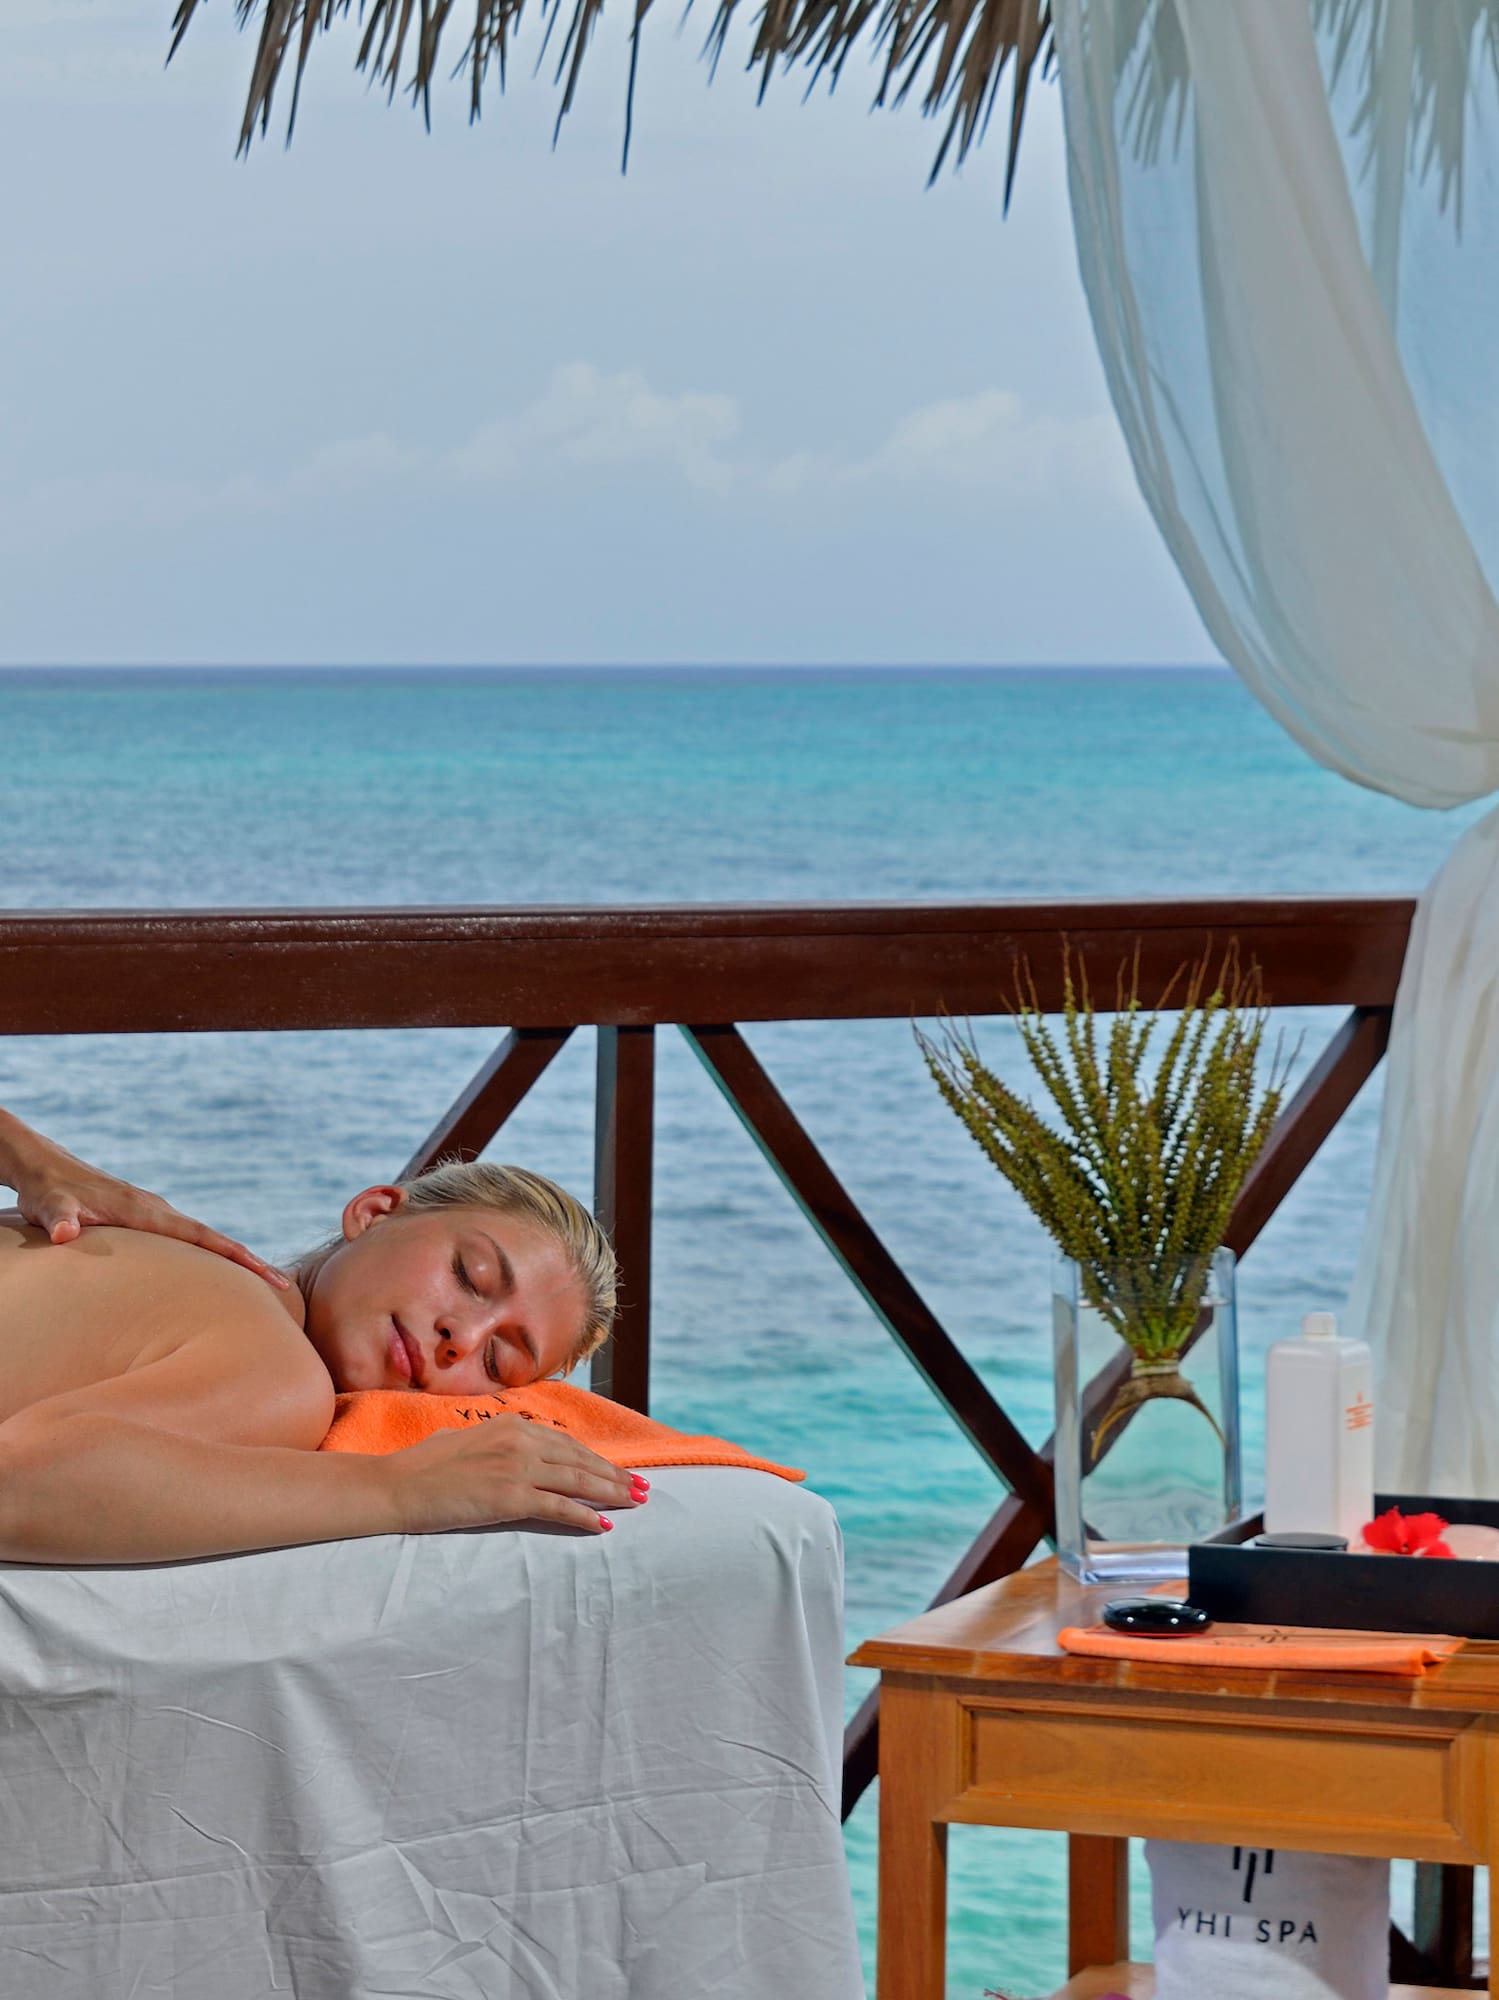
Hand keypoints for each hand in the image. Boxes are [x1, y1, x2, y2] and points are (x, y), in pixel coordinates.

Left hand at [10, 1131, 288, 1287]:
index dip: (236, 1257)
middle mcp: (157, 1210)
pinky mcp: (144, 1218)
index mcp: (145, 1211)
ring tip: (260, 1283)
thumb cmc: (45, 1191)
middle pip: (214, 1239)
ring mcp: (153, 1213)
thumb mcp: (49, 1206)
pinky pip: (186, 1239)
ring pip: (202, 1238)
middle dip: (249, 1262)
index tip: (269, 1275)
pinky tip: (212, 1270)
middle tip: (284, 1285)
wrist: (41, 1166)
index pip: (202, 1237)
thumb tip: (63, 1234)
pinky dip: (207, 1253)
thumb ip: (59, 1219)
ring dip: (231, 1258)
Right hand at [389, 1416, 645, 1536]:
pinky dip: (585, 1517)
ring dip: (611, 1493)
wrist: (396, 1486)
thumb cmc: (422, 1467)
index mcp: (510, 1425)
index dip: (596, 1459)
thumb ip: (495, 1444)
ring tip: (634, 1503)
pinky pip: (559, 1507)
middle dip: (614, 1475)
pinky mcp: (510, 1497)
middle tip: (642, 1487)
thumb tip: (513, 1454)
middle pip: (580, 1460)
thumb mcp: (465, 1441)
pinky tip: (604, 1525)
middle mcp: (519, 1441)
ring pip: (577, 1481)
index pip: (566, 1444)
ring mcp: (516, 1468)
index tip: (618, 1470)